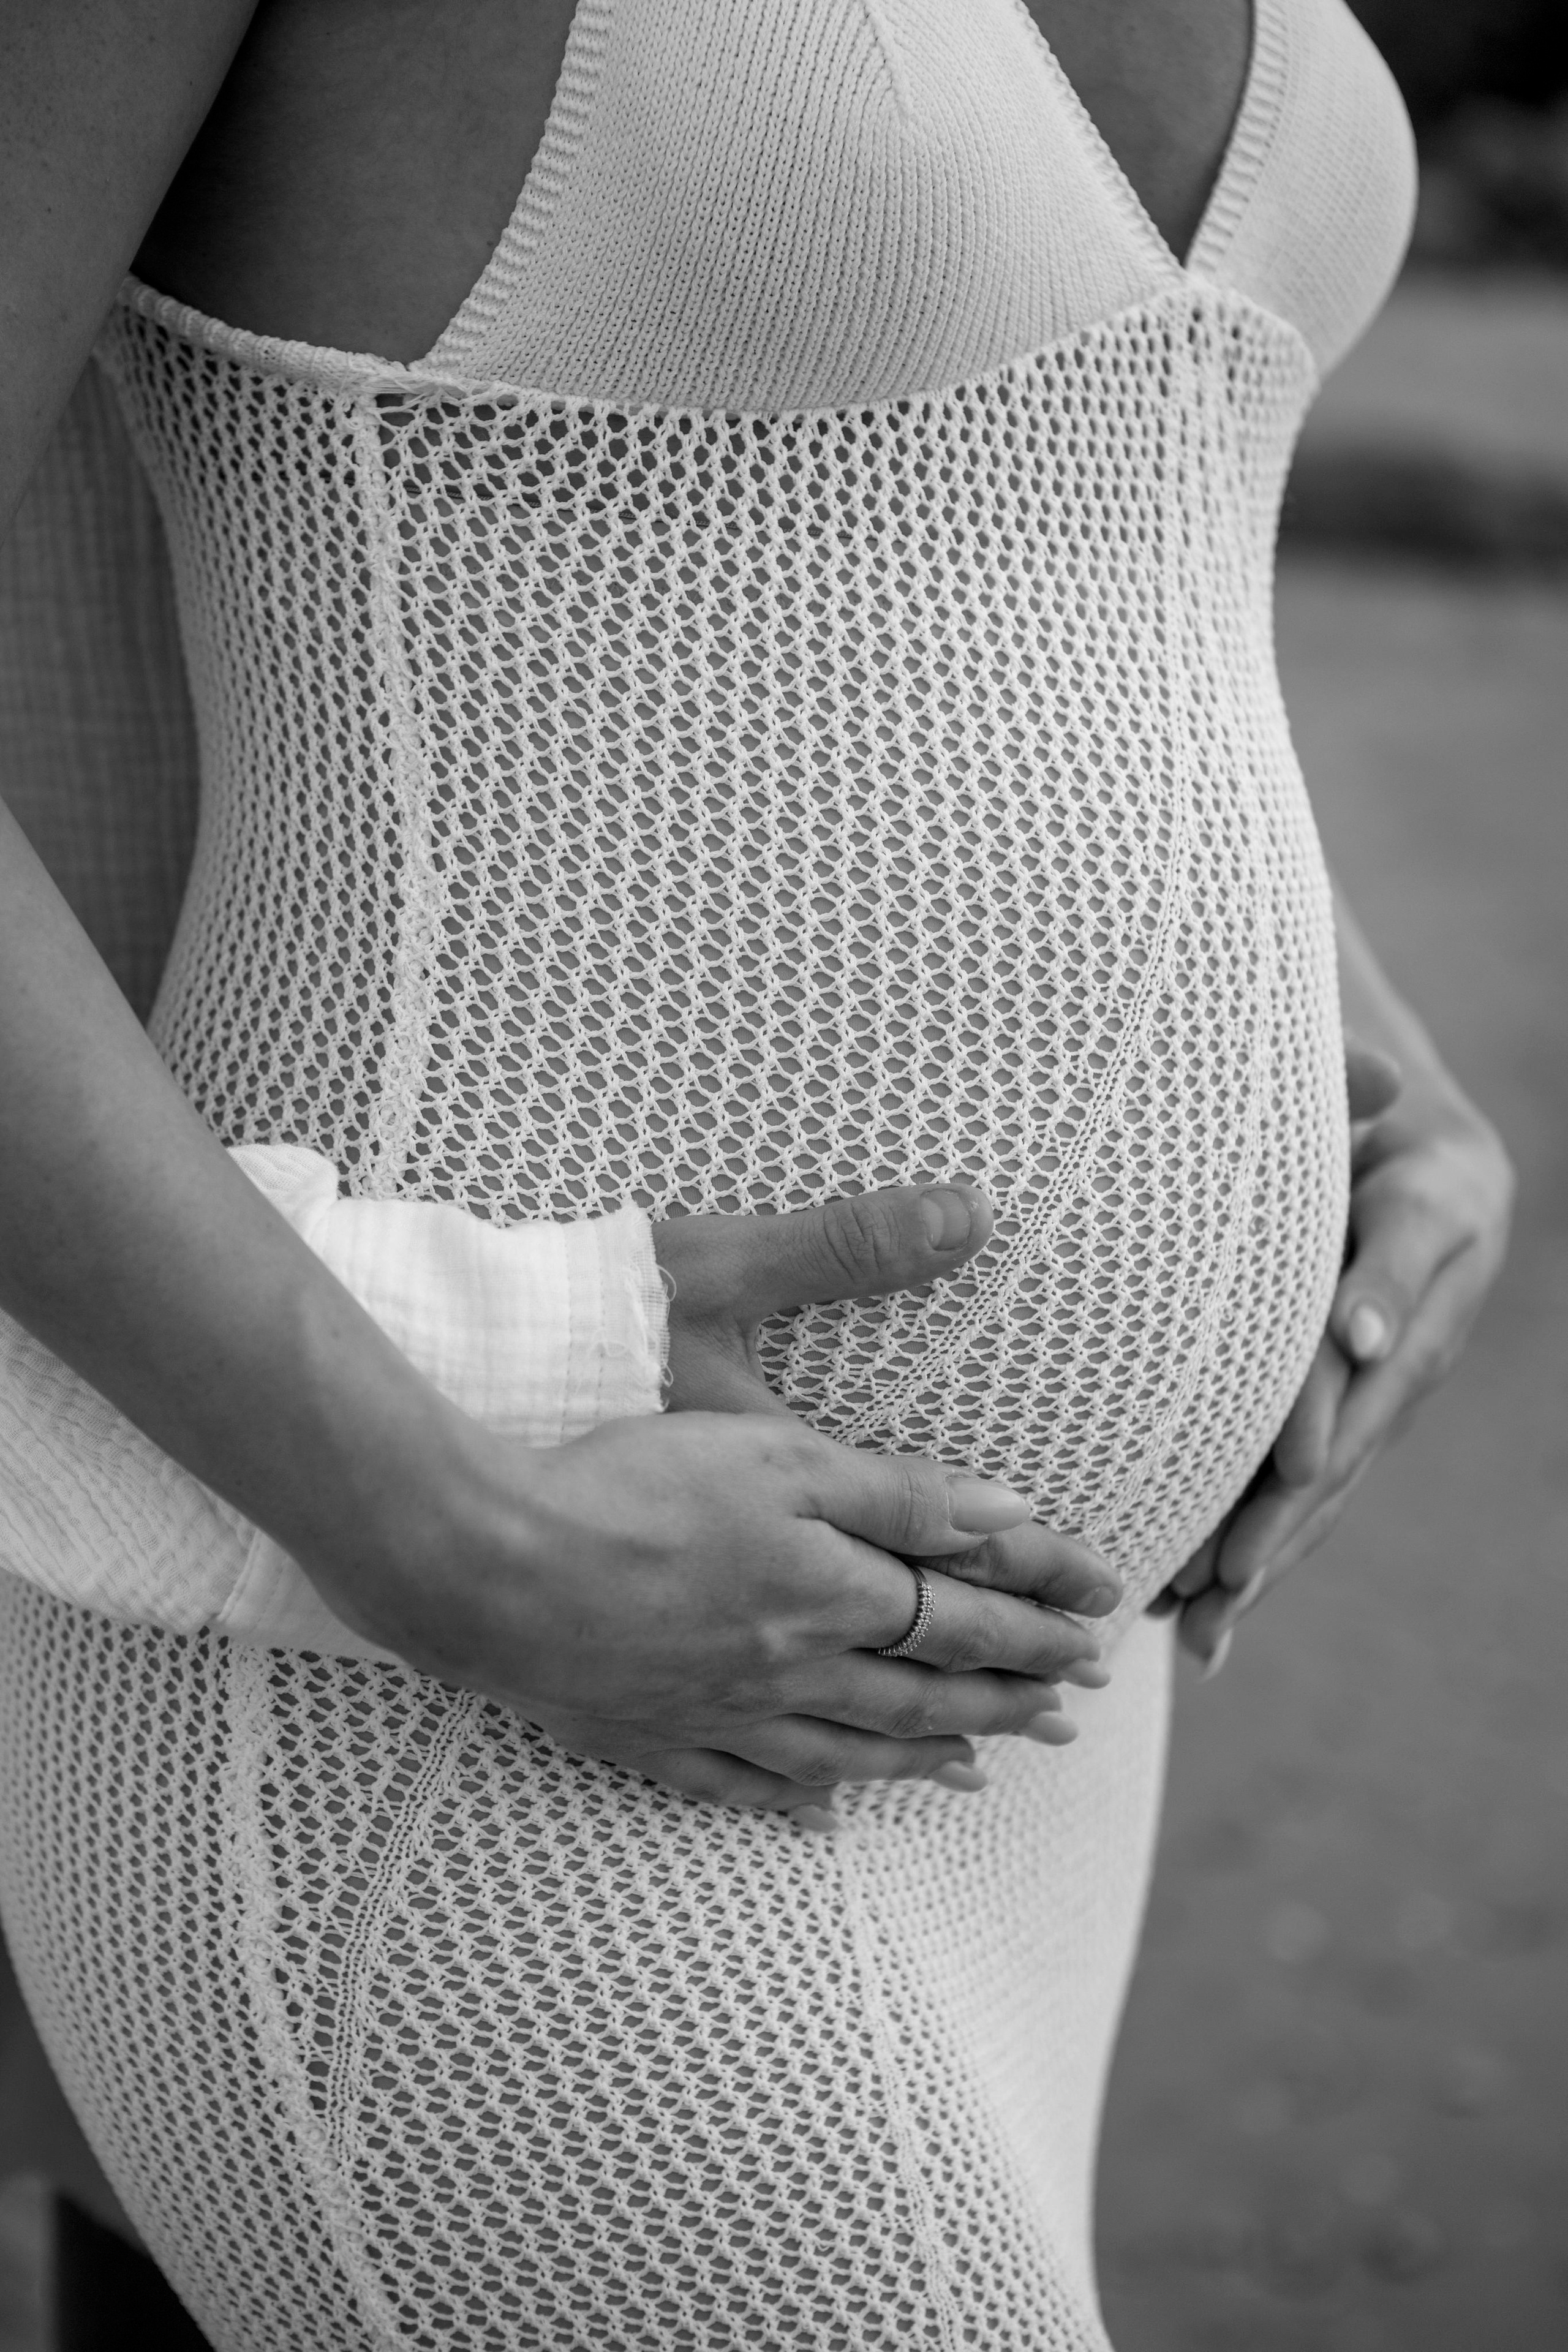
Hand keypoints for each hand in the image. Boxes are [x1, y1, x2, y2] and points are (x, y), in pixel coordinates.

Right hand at [319, 1182, 1120, 1822]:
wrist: (487, 1567)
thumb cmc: (629, 1485)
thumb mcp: (779, 1457)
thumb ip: (898, 1493)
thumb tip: (1013, 1517)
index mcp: (830, 1596)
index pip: (966, 1617)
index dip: (1041, 1620)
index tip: (1104, 1625)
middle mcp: (792, 1673)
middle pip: (925, 1693)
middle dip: (1009, 1697)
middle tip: (1073, 1712)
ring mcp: (721, 1717)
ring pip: (851, 1750)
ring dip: (930, 1757)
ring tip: (985, 1770)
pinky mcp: (651, 1737)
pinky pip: (745, 1788)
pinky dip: (801, 1803)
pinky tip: (826, 1815)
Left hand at [1170, 1036, 1512, 1667]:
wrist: (1441, 1174)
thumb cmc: (1425, 1179)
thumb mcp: (1421, 1209)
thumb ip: (1391, 1268)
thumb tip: (1365, 1339)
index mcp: (1398, 1358)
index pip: (1328, 1443)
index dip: (1279, 1503)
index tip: (1234, 1560)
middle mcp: (1372, 1399)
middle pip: (1309, 1498)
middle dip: (1252, 1563)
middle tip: (1196, 1627)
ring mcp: (1350, 1411)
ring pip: (1296, 1505)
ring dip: (1244, 1572)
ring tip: (1189, 1639)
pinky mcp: (1322, 1407)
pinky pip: (1284, 1482)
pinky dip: (1245, 1538)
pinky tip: (1194, 1595)